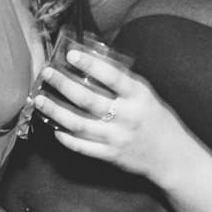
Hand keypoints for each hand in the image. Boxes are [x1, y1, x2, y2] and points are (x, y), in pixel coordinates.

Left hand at [33, 49, 187, 180]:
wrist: (172, 156)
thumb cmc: (157, 119)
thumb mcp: (145, 95)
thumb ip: (123, 80)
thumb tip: (93, 60)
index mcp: (139, 97)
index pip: (112, 77)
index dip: (90, 64)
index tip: (71, 54)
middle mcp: (127, 117)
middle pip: (89, 100)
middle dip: (63, 85)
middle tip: (46, 74)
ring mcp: (117, 138)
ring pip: (79, 124)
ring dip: (56, 111)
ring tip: (39, 99)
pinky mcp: (110, 155)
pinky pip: (82, 147)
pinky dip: (66, 138)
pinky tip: (54, 127)